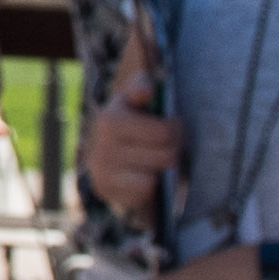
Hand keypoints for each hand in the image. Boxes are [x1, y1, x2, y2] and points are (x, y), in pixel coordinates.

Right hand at [79, 96, 181, 221]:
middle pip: (166, 157)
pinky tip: (141, 177)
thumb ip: (140, 86)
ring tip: (152, 162)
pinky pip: (143, 193)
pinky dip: (146, 188)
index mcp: (110, 119)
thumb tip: (147, 91)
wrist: (104, 158)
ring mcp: (102, 172)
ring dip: (157, 171)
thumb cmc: (128, 124)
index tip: (170, 126)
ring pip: (154, 177)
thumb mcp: (132, 99)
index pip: (165, 133)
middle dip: (172, 152)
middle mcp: (102, 146)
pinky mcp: (106, 192)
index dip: (175, 130)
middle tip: (167, 147)